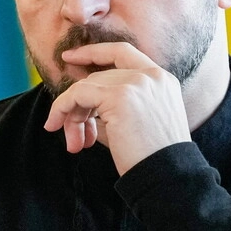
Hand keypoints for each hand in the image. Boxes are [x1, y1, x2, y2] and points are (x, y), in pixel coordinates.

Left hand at [43, 42, 190, 174]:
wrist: (167, 178)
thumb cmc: (151, 158)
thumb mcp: (134, 123)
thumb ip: (110, 106)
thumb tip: (75, 105)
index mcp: (161, 79)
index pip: (122, 52)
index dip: (93, 52)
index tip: (69, 57)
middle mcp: (151, 76)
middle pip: (99, 76)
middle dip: (79, 104)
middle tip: (74, 136)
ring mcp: (137, 83)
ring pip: (87, 86)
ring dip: (72, 114)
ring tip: (74, 142)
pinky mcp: (120, 96)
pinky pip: (78, 95)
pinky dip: (64, 109)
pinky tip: (62, 129)